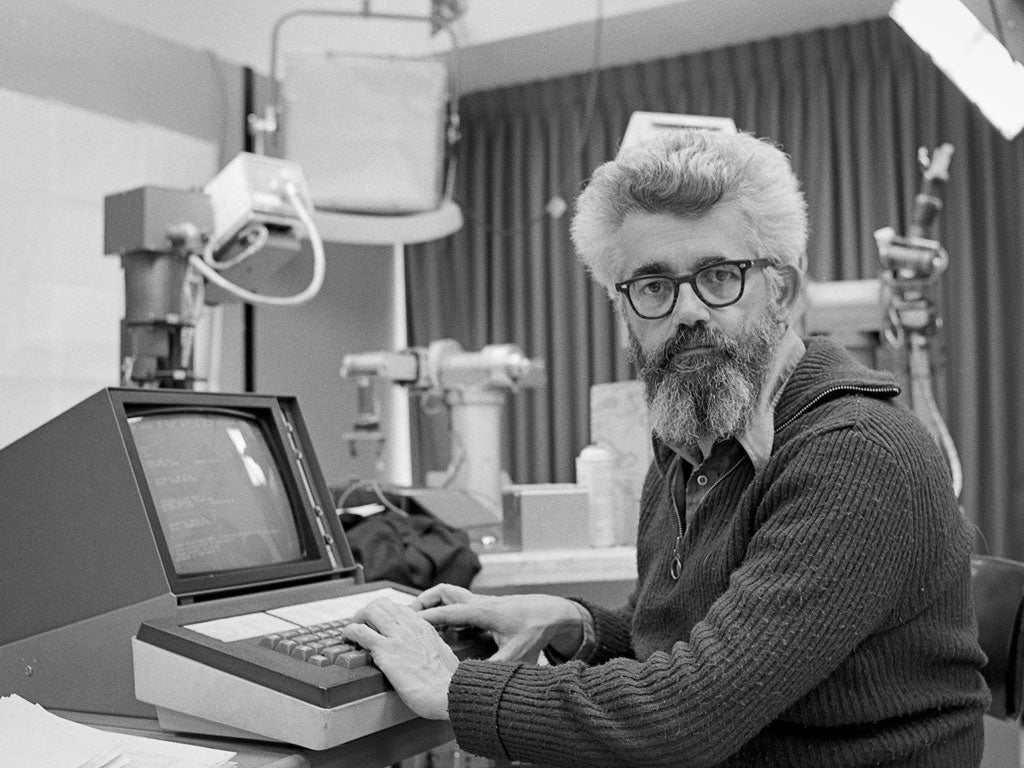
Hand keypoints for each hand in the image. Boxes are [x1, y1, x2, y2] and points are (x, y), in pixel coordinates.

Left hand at [341, 598, 457, 719]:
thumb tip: (430, 648)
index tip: (377, 624)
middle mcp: (408, 625)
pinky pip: (360, 632)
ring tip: (351, 632)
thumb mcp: (443, 652)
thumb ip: (432, 645)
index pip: (397, 608)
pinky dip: (349, 632)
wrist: (447, 690)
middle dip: (367, 613)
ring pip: (369, 611)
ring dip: (356, 619)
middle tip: (361, 626)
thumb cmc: (447, 680)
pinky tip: (348, 640)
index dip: (383, 614)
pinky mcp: (385, 650)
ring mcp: (396, 636)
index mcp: (422, 625)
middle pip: (380, 604)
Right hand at [411, 584, 585, 661]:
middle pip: (443, 592)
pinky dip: (445, 611)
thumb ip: (495, 669)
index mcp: (484, 612)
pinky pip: (457, 604)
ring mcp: (481, 602)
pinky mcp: (483, 606)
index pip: (449, 612)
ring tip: (417, 622)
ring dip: (433, 604)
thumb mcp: (517, 655)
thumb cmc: (536, 630)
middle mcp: (479, 603)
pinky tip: (441, 628)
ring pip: (449, 594)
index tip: (407, 623)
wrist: (552, 612)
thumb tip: (474, 684)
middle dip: (423, 601)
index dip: (427, 617)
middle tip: (406, 617)